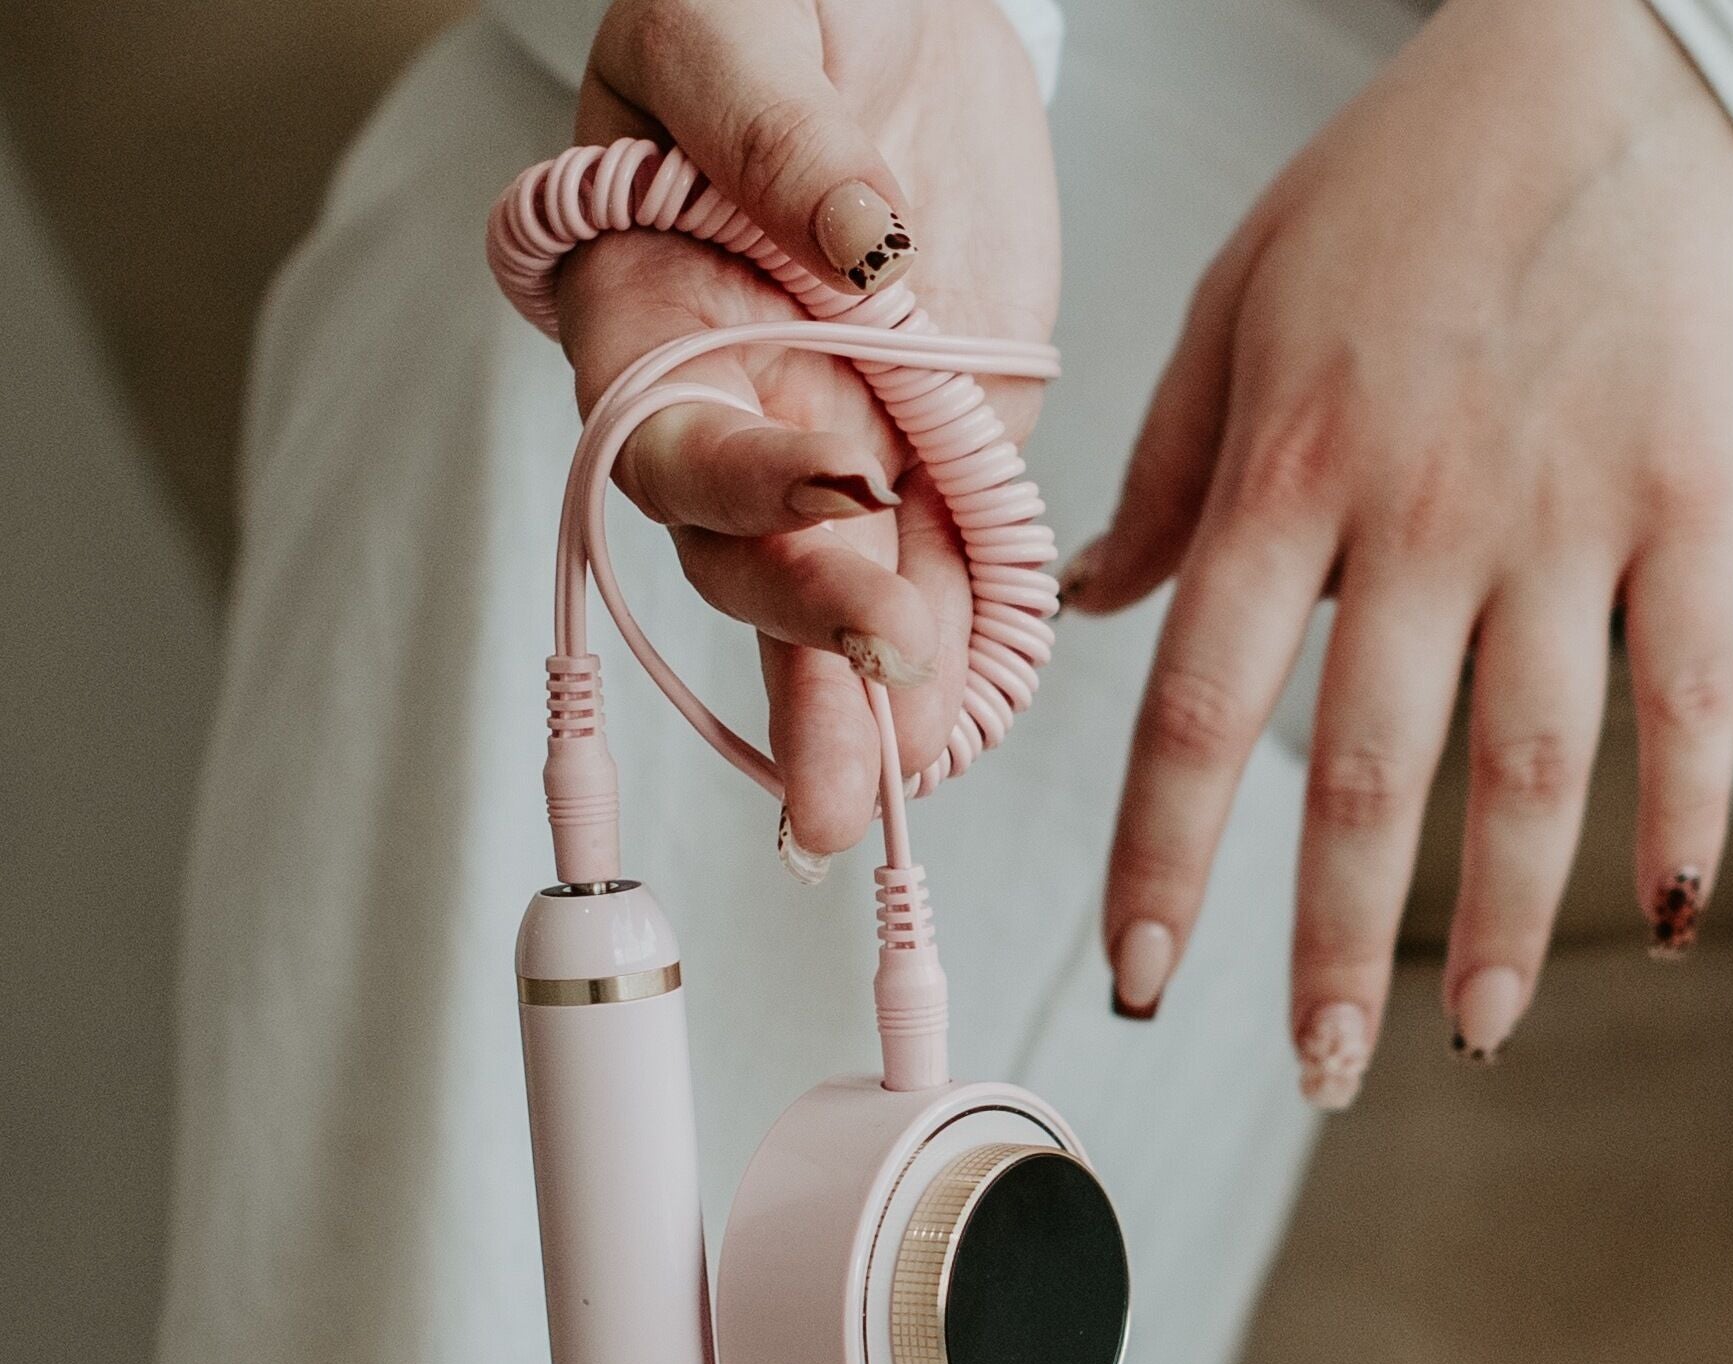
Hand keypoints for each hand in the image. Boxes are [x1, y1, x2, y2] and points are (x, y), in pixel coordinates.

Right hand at [555, 0, 1059, 857]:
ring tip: (901, 795)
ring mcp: (840, 442)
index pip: (671, 432)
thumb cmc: (770, 0)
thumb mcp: (731, 19)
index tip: (838, 484)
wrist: (892, 8)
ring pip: (838, 600)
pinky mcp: (944, 451)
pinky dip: (964, 652)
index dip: (744, 482)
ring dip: (867, 702)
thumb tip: (863, 245)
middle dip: (806, 640)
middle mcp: (736, 403)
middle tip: (873, 704)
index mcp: (649, 310)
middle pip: (745, 557)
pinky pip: (950, 571)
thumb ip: (769, 128)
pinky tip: (964, 738)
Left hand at [1075, 0, 1732, 1102]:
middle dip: (1330, 947)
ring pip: (1531, 763)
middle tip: (1314, 1074)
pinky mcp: (1696, 499)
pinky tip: (1664, 922)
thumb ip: (1170, 471)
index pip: (1198, 709)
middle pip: (1364, 776)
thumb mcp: (1241, 301)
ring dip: (1503, 922)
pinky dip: (1687, 816)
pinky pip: (1691, 690)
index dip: (1162, 861)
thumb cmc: (1408, 182)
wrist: (1613, 60)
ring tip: (1474, 1037)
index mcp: (1290, 469)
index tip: (1142, 977)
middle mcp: (1421, 512)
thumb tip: (1092, 606)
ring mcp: (1569, 514)